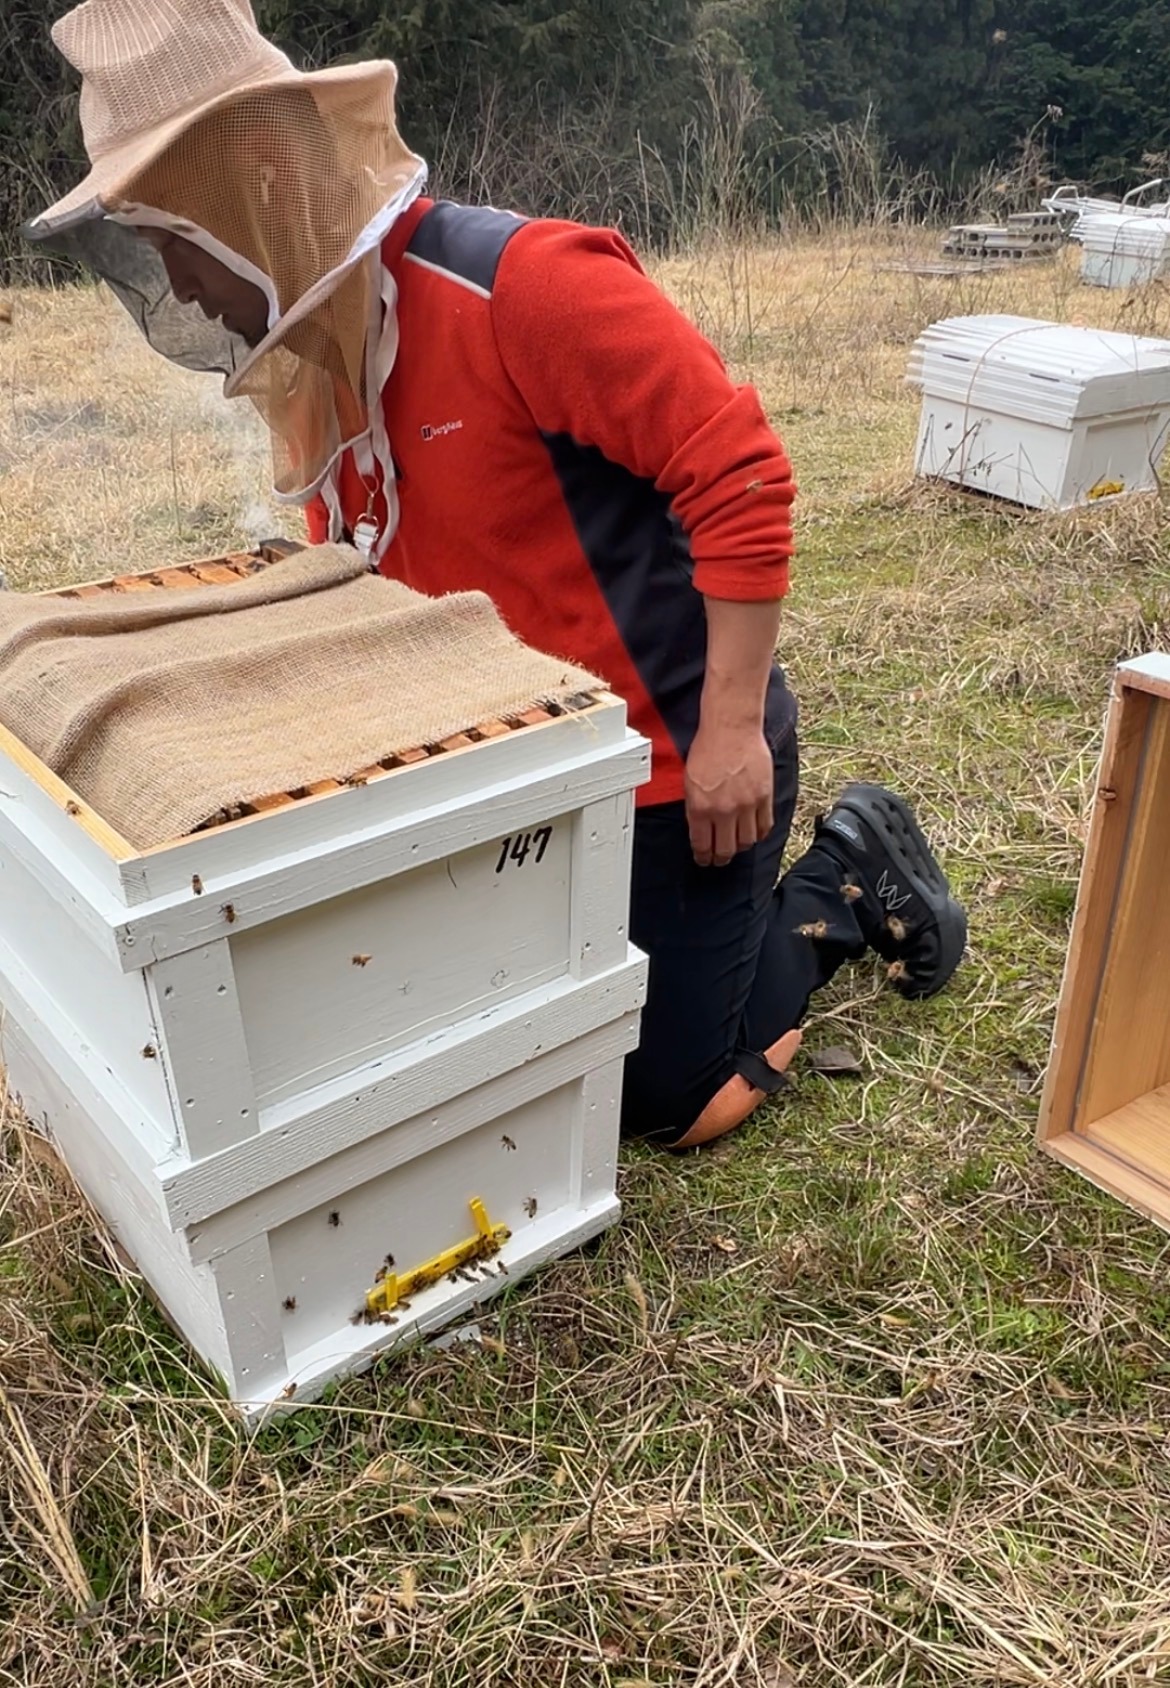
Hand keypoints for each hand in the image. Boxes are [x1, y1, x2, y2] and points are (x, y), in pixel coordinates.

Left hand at [685, 722, 773, 867]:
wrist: (731, 728)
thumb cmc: (708, 748)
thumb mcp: (689, 781)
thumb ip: (695, 808)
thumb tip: (699, 829)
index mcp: (700, 807)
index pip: (702, 845)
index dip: (703, 857)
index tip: (704, 860)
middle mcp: (723, 810)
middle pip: (725, 850)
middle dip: (720, 859)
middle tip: (719, 860)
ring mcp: (746, 805)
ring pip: (746, 842)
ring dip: (740, 847)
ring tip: (737, 845)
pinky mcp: (764, 797)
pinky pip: (764, 826)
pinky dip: (759, 834)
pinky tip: (754, 834)